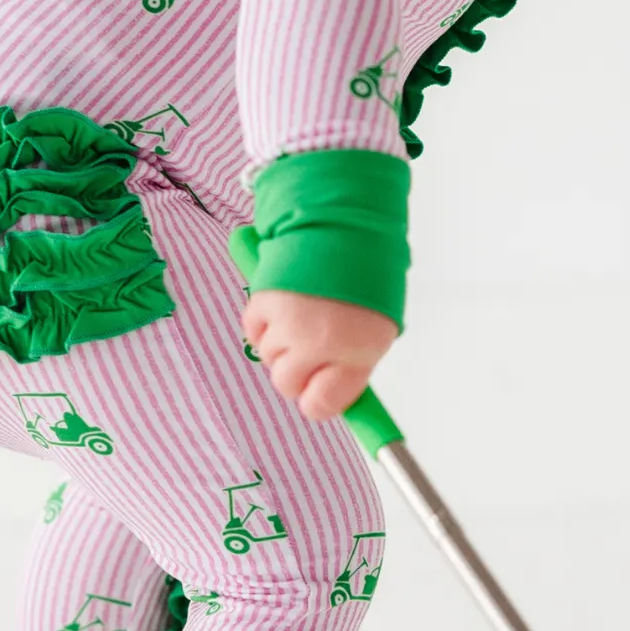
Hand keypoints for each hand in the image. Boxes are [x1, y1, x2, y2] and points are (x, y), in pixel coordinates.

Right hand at [243, 289, 397, 422]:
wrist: (348, 225)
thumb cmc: (367, 278)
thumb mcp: (377, 329)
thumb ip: (353, 365)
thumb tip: (331, 397)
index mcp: (356, 351)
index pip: (321, 405)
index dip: (318, 400)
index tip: (320, 392)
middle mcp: (319, 342)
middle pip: (287, 384)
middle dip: (296, 372)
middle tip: (310, 349)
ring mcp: (289, 322)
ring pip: (268, 356)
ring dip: (280, 342)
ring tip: (303, 313)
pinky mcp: (264, 300)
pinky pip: (253, 329)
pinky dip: (263, 323)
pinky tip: (284, 305)